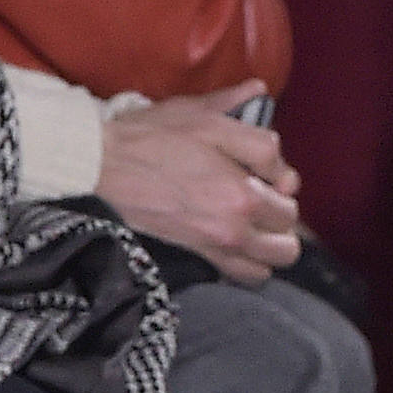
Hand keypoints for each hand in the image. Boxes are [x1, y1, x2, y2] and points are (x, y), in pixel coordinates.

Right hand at [96, 81, 302, 280]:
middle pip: (289, 232)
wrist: (101, 166)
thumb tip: (270, 117)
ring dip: (271, 243)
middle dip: (281, 214)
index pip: (291, 192)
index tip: (262, 170)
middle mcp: (236, 227)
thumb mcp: (204, 117)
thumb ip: (247, 122)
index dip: (280, 177)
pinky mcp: (196, 255)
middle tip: (261, 197)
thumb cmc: (151, 137)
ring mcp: (216, 246)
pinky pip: (244, 275)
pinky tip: (238, 241)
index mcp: (244, 192)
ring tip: (255, 222)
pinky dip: (249, 263)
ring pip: (274, 261)